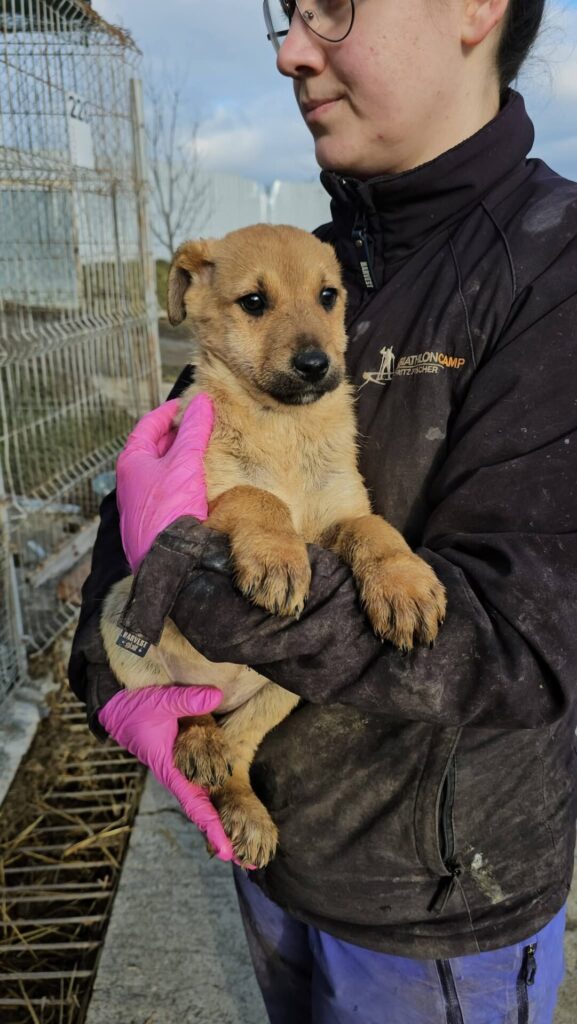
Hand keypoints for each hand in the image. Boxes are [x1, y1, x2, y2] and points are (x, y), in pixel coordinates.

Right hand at [98, 684, 236, 861]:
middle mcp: (176, 776)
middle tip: (244, 862)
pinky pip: (199, 788)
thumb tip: (215, 696)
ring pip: (201, 803)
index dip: (211, 826)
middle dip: (220, 836)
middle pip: (201, 812)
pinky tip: (225, 816)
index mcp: (169, 770)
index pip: (194, 803)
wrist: (119, 709)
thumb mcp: (160, 702)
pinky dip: (212, 805)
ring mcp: (179, 773)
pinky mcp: (182, 765)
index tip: (227, 850)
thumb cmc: (136, 709)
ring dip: (218, 823)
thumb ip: (187, 700)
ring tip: (241, 849)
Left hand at [116, 394, 213, 572]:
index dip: (168, 412)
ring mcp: (143, 502)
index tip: (188, 403)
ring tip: (206, 447)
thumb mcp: (184, 463)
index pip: (148, 426)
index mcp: (131, 462)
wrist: (170, 561)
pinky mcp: (156, 519)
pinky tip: (203, 480)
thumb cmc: (169, 510)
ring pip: (163, 470)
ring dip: (183, 457)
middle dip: (178, 434)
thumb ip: (194, 431)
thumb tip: (202, 401)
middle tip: (202, 423)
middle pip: (155, 447)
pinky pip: (169, 490)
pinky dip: (184, 479)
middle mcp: (132, 481)